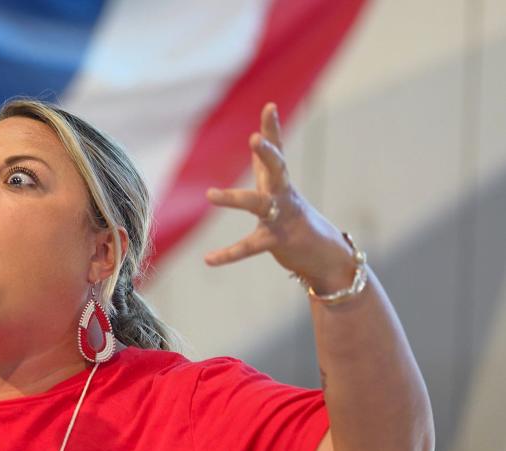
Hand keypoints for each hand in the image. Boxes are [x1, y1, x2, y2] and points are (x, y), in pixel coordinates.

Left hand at [204, 103, 357, 292]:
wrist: (326, 255)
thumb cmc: (296, 220)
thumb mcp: (280, 190)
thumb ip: (266, 167)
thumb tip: (260, 136)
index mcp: (281, 183)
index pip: (277, 152)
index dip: (273, 129)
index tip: (269, 106)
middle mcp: (284, 196)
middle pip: (277, 169)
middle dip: (268, 153)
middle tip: (255, 137)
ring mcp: (282, 218)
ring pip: (258, 204)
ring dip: (234, 198)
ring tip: (210, 194)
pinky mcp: (278, 241)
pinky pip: (250, 247)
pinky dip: (229, 254)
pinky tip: (209, 259)